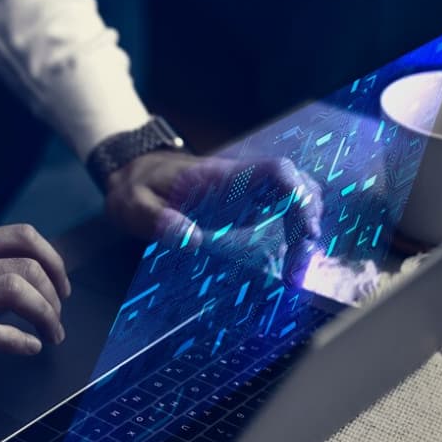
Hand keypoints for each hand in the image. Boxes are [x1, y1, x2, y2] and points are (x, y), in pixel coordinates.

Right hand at [0, 224, 71, 390]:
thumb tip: (14, 281)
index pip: (21, 236)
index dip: (53, 259)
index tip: (61, 287)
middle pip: (26, 265)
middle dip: (55, 295)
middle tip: (57, 320)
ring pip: (14, 289)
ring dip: (45, 315)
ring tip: (51, 336)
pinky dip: (17, 341)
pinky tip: (28, 349)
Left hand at [104, 151, 322, 286]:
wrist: (133, 175)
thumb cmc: (135, 188)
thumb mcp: (134, 204)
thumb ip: (157, 220)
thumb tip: (192, 240)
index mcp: (221, 177)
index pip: (276, 172)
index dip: (298, 196)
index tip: (305, 232)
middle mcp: (242, 181)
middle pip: (297, 185)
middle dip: (308, 222)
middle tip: (297, 268)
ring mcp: (245, 193)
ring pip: (294, 198)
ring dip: (304, 229)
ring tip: (294, 270)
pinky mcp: (243, 207)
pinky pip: (279, 212)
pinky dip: (291, 233)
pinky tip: (286, 262)